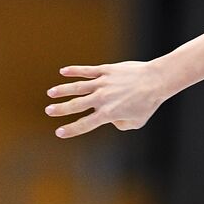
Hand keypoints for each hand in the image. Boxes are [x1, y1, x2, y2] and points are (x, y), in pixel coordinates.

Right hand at [45, 60, 168, 138]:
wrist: (155, 80)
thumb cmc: (148, 104)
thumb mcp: (135, 122)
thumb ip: (120, 124)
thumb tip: (112, 119)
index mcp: (108, 114)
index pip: (85, 124)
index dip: (71, 129)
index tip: (59, 132)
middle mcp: (102, 99)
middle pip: (76, 105)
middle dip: (61, 109)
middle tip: (49, 111)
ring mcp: (103, 83)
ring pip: (78, 87)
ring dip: (62, 90)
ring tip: (51, 93)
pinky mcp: (106, 71)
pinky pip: (87, 71)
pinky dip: (74, 71)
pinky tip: (63, 71)